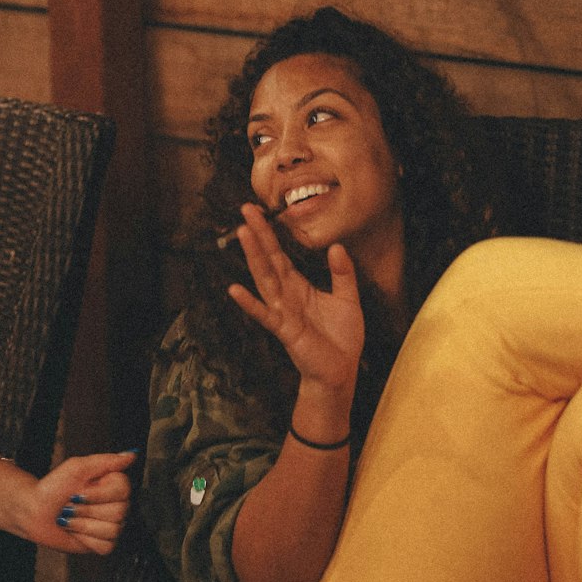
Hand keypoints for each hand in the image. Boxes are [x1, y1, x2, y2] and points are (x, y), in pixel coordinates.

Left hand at [22, 450, 136, 554]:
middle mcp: (115, 504)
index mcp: (112, 484)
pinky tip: (76, 531)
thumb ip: (107, 461)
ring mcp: (110, 525)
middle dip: (87, 510)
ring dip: (84, 525)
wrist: (34, 511)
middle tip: (72, 504)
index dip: (99, 494)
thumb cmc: (53, 487)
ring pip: (112, 530)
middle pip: (118, 512)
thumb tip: (132, 454)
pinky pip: (105, 546)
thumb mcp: (77, 467)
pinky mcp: (102, 543)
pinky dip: (86, 540)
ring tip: (71, 518)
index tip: (80, 490)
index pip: (123, 490)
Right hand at [228, 203, 364, 398]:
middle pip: (268, 260)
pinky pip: (265, 315)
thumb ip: (343, 273)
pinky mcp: (285, 331)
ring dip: (253, 257)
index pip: (279, 254)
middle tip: (245, 209)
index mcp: (298, 286)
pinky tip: (234, 289)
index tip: (256, 209)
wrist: (341, 371)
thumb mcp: (348, 299)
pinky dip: (250, 303)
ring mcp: (283, 312)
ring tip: (242, 233)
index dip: (269, 232)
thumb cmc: (341, 337)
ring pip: (265, 279)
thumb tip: (336, 246)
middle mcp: (286, 296)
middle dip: (257, 235)